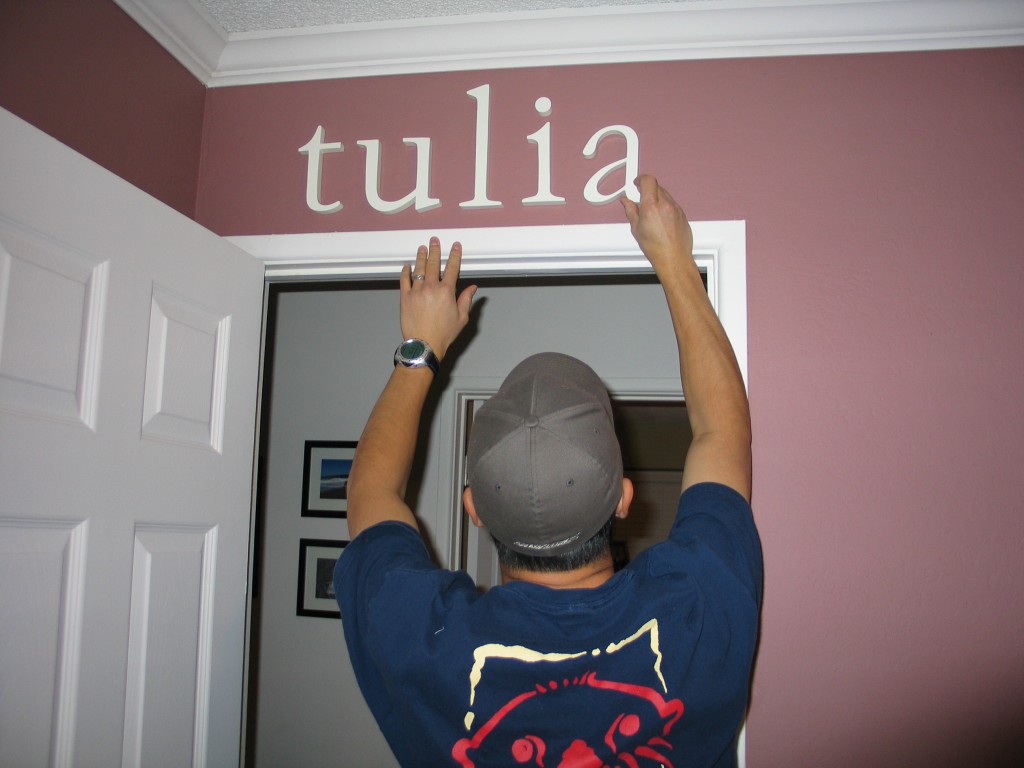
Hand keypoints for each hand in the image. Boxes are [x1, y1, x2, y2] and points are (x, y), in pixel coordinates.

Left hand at [399, 237, 476, 359]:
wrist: (424, 344)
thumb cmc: (444, 333)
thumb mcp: (461, 318)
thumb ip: (466, 299)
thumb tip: (473, 287)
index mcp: (447, 292)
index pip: (452, 268)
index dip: (455, 256)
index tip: (455, 246)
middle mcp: (431, 288)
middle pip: (434, 264)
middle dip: (435, 250)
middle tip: (434, 240)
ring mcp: (416, 291)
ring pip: (419, 270)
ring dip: (421, 257)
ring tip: (422, 248)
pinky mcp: (405, 298)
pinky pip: (404, 280)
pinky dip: (406, 272)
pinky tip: (407, 266)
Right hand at [620, 175, 693, 277]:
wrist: (674, 258)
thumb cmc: (656, 248)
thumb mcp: (636, 229)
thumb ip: (631, 211)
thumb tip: (626, 202)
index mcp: (651, 207)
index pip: (648, 181)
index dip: (641, 179)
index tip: (637, 183)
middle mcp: (665, 204)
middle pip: (656, 186)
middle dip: (648, 189)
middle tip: (641, 198)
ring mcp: (676, 208)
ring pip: (665, 194)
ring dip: (657, 197)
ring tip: (651, 211)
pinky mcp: (682, 213)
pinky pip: (672, 203)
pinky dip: (665, 205)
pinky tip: (660, 218)